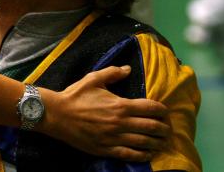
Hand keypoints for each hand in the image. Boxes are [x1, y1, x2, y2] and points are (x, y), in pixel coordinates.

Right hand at [40, 65, 170, 161]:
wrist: (56, 114)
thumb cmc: (75, 96)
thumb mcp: (93, 79)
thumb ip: (112, 72)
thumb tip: (128, 68)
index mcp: (120, 105)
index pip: (150, 108)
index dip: (162, 110)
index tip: (166, 112)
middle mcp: (121, 123)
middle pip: (152, 127)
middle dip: (164, 128)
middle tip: (168, 129)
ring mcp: (114, 138)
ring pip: (144, 142)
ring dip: (157, 143)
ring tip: (162, 142)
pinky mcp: (106, 149)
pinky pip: (130, 155)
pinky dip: (142, 155)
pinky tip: (148, 154)